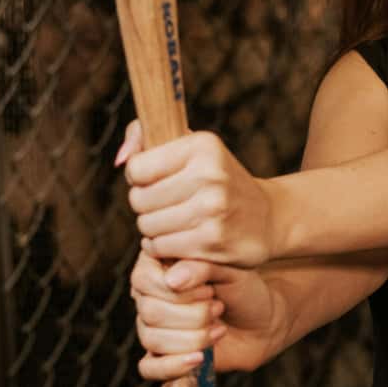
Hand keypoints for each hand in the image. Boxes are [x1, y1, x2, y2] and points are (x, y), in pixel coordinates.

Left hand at [117, 120, 275, 266]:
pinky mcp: (212, 242)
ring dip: (155, 229)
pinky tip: (183, 239)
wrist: (267, 217)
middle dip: (147, 206)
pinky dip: (164, 248)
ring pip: (147, 226)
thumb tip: (120, 160)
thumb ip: (146, 138)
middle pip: (139, 200)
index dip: (141, 178)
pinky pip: (161, 248)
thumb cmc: (218, 180)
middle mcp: (210, 175)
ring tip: (178, 223)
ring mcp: (213, 210)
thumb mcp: (193, 149)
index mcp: (204, 147)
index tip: (159, 181)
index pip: (137, 168)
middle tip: (170, 205)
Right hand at [131, 250, 285, 377]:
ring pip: (152, 339)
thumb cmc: (244, 289)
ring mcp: (151, 326)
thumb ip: (202, 266)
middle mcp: (148, 296)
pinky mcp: (160, 355)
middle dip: (193, 314)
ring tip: (218, 327)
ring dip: (193, 337)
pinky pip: (149, 368)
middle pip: (150, 311)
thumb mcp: (230, 270)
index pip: (143, 280)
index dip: (180, 291)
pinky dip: (174, 365)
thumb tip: (172, 280)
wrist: (262, 321)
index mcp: (158, 266)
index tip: (210, 290)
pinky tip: (199, 358)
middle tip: (219, 307)